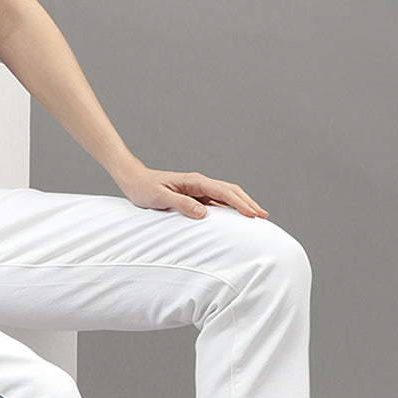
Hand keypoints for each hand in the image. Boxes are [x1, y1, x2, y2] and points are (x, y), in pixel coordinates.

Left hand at [113, 164, 268, 219]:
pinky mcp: (195, 196)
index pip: (223, 191)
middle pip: (230, 191)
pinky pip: (217, 201)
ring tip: (257, 216)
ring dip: (242, 204)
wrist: (134, 180)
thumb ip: (182, 204)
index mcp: (194, 181)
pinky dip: (230, 208)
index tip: (253, 213)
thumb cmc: (144, 189)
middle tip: (263, 216)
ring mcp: (198, 189)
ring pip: (226, 195)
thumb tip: (204, 213)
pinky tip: (237, 217)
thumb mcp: (160, 197)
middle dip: (248, 202)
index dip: (240, 203)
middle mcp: (199, 183)